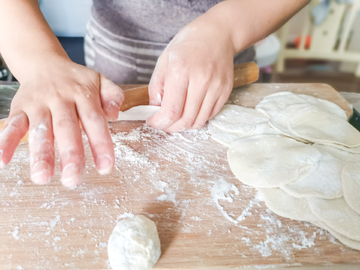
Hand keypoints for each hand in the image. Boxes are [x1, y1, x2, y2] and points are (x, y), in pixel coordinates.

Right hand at [0, 54, 123, 186]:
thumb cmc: (77, 81)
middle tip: (72, 179)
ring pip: (39, 129)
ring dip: (40, 154)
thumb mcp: (100, 81)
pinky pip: (12, 125)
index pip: (94, 120)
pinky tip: (4, 161)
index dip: (101, 144)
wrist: (44, 63)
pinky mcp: (19, 108)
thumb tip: (115, 114)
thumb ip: (112, 95)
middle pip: (66, 127)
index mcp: (83, 94)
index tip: (106, 167)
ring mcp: (38, 103)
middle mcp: (60, 98)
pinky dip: (6, 141)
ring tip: (42, 177)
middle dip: (70, 154)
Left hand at [146, 18, 234, 131]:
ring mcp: (216, 87)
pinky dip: (197, 118)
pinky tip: (190, 110)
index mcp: (181, 71)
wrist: (218, 33)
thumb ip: (156, 86)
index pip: (171, 111)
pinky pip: (210, 115)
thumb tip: (154, 109)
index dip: (159, 123)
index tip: (153, 122)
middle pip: (185, 120)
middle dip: (170, 128)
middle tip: (163, 124)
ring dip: (184, 126)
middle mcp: (201, 81)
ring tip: (176, 119)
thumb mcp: (164, 59)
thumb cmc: (188, 44)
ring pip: (199, 122)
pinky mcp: (225, 91)